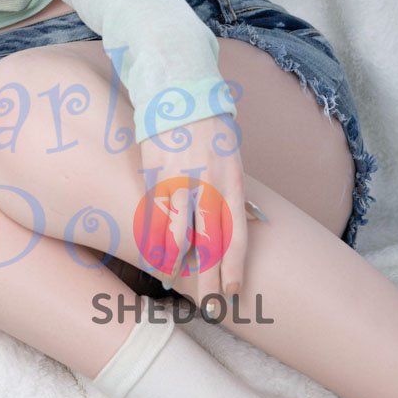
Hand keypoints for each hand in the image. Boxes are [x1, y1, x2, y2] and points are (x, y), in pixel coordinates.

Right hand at [137, 115, 247, 306]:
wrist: (179, 92)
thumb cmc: (211, 125)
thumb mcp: (233, 157)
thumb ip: (233, 191)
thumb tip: (244, 222)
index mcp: (231, 180)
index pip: (235, 235)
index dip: (233, 267)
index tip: (231, 292)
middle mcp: (205, 183)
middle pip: (208, 241)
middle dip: (208, 277)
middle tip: (208, 305)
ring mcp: (176, 178)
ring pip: (175, 231)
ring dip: (174, 261)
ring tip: (172, 282)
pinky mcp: (153, 172)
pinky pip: (153, 212)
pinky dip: (153, 235)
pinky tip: (153, 252)